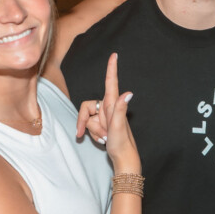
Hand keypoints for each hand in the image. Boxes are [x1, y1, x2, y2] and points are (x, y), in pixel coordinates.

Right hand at [75, 54, 138, 170]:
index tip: (114, 55)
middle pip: (87, 107)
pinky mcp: (102, 124)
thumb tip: (129, 93)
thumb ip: (120, 109)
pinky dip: (93, 134)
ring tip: (104, 138)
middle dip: (86, 122)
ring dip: (93, 131)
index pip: (111, 82)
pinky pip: (89, 126)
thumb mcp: (118, 126)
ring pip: (88, 118)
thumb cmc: (121, 143)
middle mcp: (109, 108)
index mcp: (113, 105)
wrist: (123, 158)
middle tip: (94, 135)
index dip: (111, 68)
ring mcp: (105, 116)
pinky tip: (102, 140)